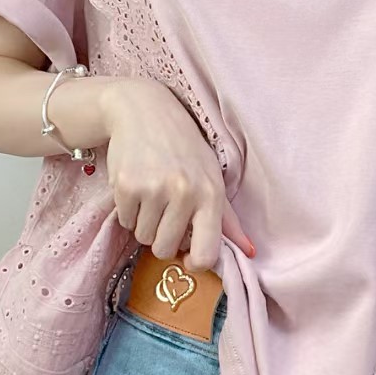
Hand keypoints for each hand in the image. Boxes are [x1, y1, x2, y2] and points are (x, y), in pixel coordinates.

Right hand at [101, 78, 253, 271]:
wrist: (144, 111)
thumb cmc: (185, 149)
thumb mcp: (213, 177)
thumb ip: (229, 219)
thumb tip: (250, 252)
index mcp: (212, 195)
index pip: (206, 253)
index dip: (195, 263)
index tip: (188, 257)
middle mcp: (185, 193)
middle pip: (165, 250)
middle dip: (163, 238)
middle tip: (166, 212)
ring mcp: (153, 189)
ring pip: (143, 238)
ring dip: (145, 223)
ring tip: (152, 194)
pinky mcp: (126, 186)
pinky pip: (125, 221)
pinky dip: (128, 211)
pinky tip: (137, 186)